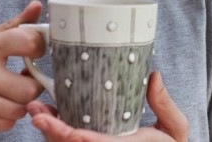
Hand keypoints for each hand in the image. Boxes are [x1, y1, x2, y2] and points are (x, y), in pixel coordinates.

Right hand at [0, 1, 45, 135]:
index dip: (40, 47)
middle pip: (29, 87)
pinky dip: (8, 117)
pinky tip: (0, 105)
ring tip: (12, 93)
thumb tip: (37, 6)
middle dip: (33, 84)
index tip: (35, 52)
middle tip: (26, 79)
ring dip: (21, 102)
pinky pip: (5, 124)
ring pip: (19, 108)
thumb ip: (13, 25)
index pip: (29, 43)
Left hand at [28, 71, 188, 141]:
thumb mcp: (175, 129)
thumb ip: (164, 104)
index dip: (65, 134)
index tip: (48, 120)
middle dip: (50, 132)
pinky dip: (60, 135)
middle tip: (35, 112)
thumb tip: (154, 76)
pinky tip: (51, 119)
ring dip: (51, 133)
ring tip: (38, 112)